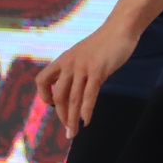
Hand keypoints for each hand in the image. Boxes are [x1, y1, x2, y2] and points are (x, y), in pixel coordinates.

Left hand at [35, 19, 137, 137]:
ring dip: (72, 119)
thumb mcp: (82, 55)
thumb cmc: (103, 44)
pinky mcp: (98, 70)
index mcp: (63, 60)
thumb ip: (76, 70)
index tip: (53, 106)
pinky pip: (89, 94)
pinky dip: (87, 110)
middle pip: (58, 95)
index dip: (44, 95)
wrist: (119, 29)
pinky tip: (86, 121)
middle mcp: (69, 64)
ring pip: (73, 98)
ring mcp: (83, 67)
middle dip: (62, 115)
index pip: (42, 79)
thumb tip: (74, 89)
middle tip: (68, 129)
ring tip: (73, 133)